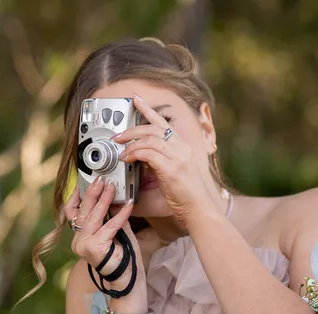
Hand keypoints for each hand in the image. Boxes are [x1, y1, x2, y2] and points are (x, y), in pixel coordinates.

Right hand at [63, 177, 145, 291]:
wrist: (127, 280)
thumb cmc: (123, 257)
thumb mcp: (115, 232)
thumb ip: (111, 216)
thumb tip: (113, 197)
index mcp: (80, 237)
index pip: (72, 213)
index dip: (76, 196)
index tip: (83, 182)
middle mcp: (78, 241)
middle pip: (82, 211)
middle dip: (92, 193)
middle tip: (101, 179)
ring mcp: (84, 245)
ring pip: (93, 217)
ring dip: (104, 200)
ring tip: (112, 187)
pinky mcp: (95, 248)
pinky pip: (109, 226)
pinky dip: (120, 215)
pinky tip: (129, 206)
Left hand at [113, 94, 215, 225]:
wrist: (198, 209)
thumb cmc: (186, 196)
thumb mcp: (172, 174)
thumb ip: (159, 163)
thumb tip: (142, 158)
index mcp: (182, 147)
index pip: (163, 122)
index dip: (148, 109)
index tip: (136, 100)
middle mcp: (181, 148)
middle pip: (153, 128)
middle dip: (132, 129)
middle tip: (118, 136)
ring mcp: (178, 157)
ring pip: (150, 138)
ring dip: (131, 143)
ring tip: (121, 151)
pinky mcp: (172, 168)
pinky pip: (148, 153)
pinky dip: (135, 154)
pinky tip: (128, 160)